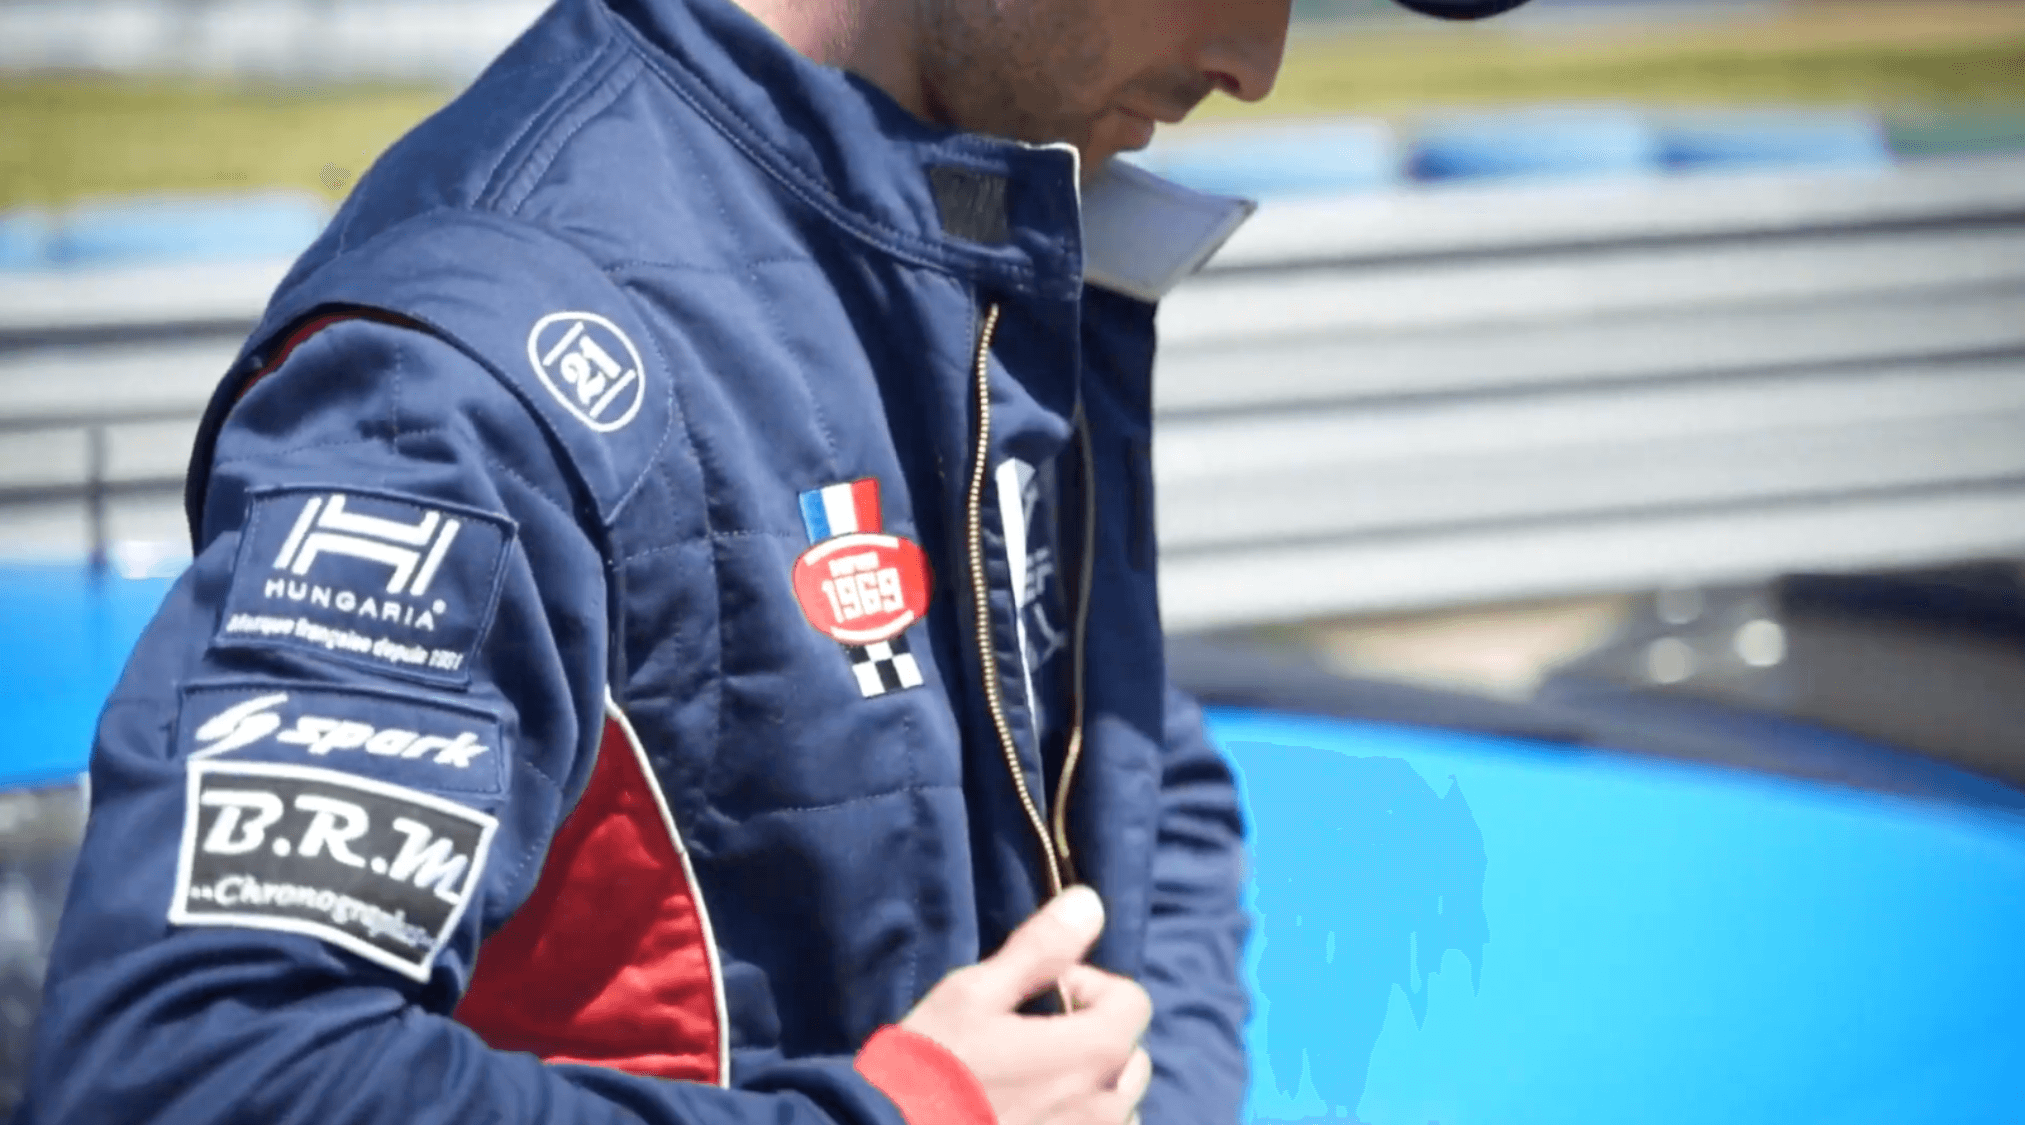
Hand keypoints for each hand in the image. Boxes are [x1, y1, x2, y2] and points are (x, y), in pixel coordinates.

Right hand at [900, 886, 1153, 1124]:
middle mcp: (1108, 1106)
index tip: (1038, 994)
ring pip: (1116, 1105)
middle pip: (1129, 1055)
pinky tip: (1026, 1115)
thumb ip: (1040, 950)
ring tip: (1029, 1084)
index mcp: (1094, 1053)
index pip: (1131, 1001)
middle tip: (1030, 1039)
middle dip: (1091, 1037)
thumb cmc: (932, 1068)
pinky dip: (1074, 1121)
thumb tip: (1089, 903)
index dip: (1087, 985)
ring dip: (1088, 1088)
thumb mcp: (974, 995)